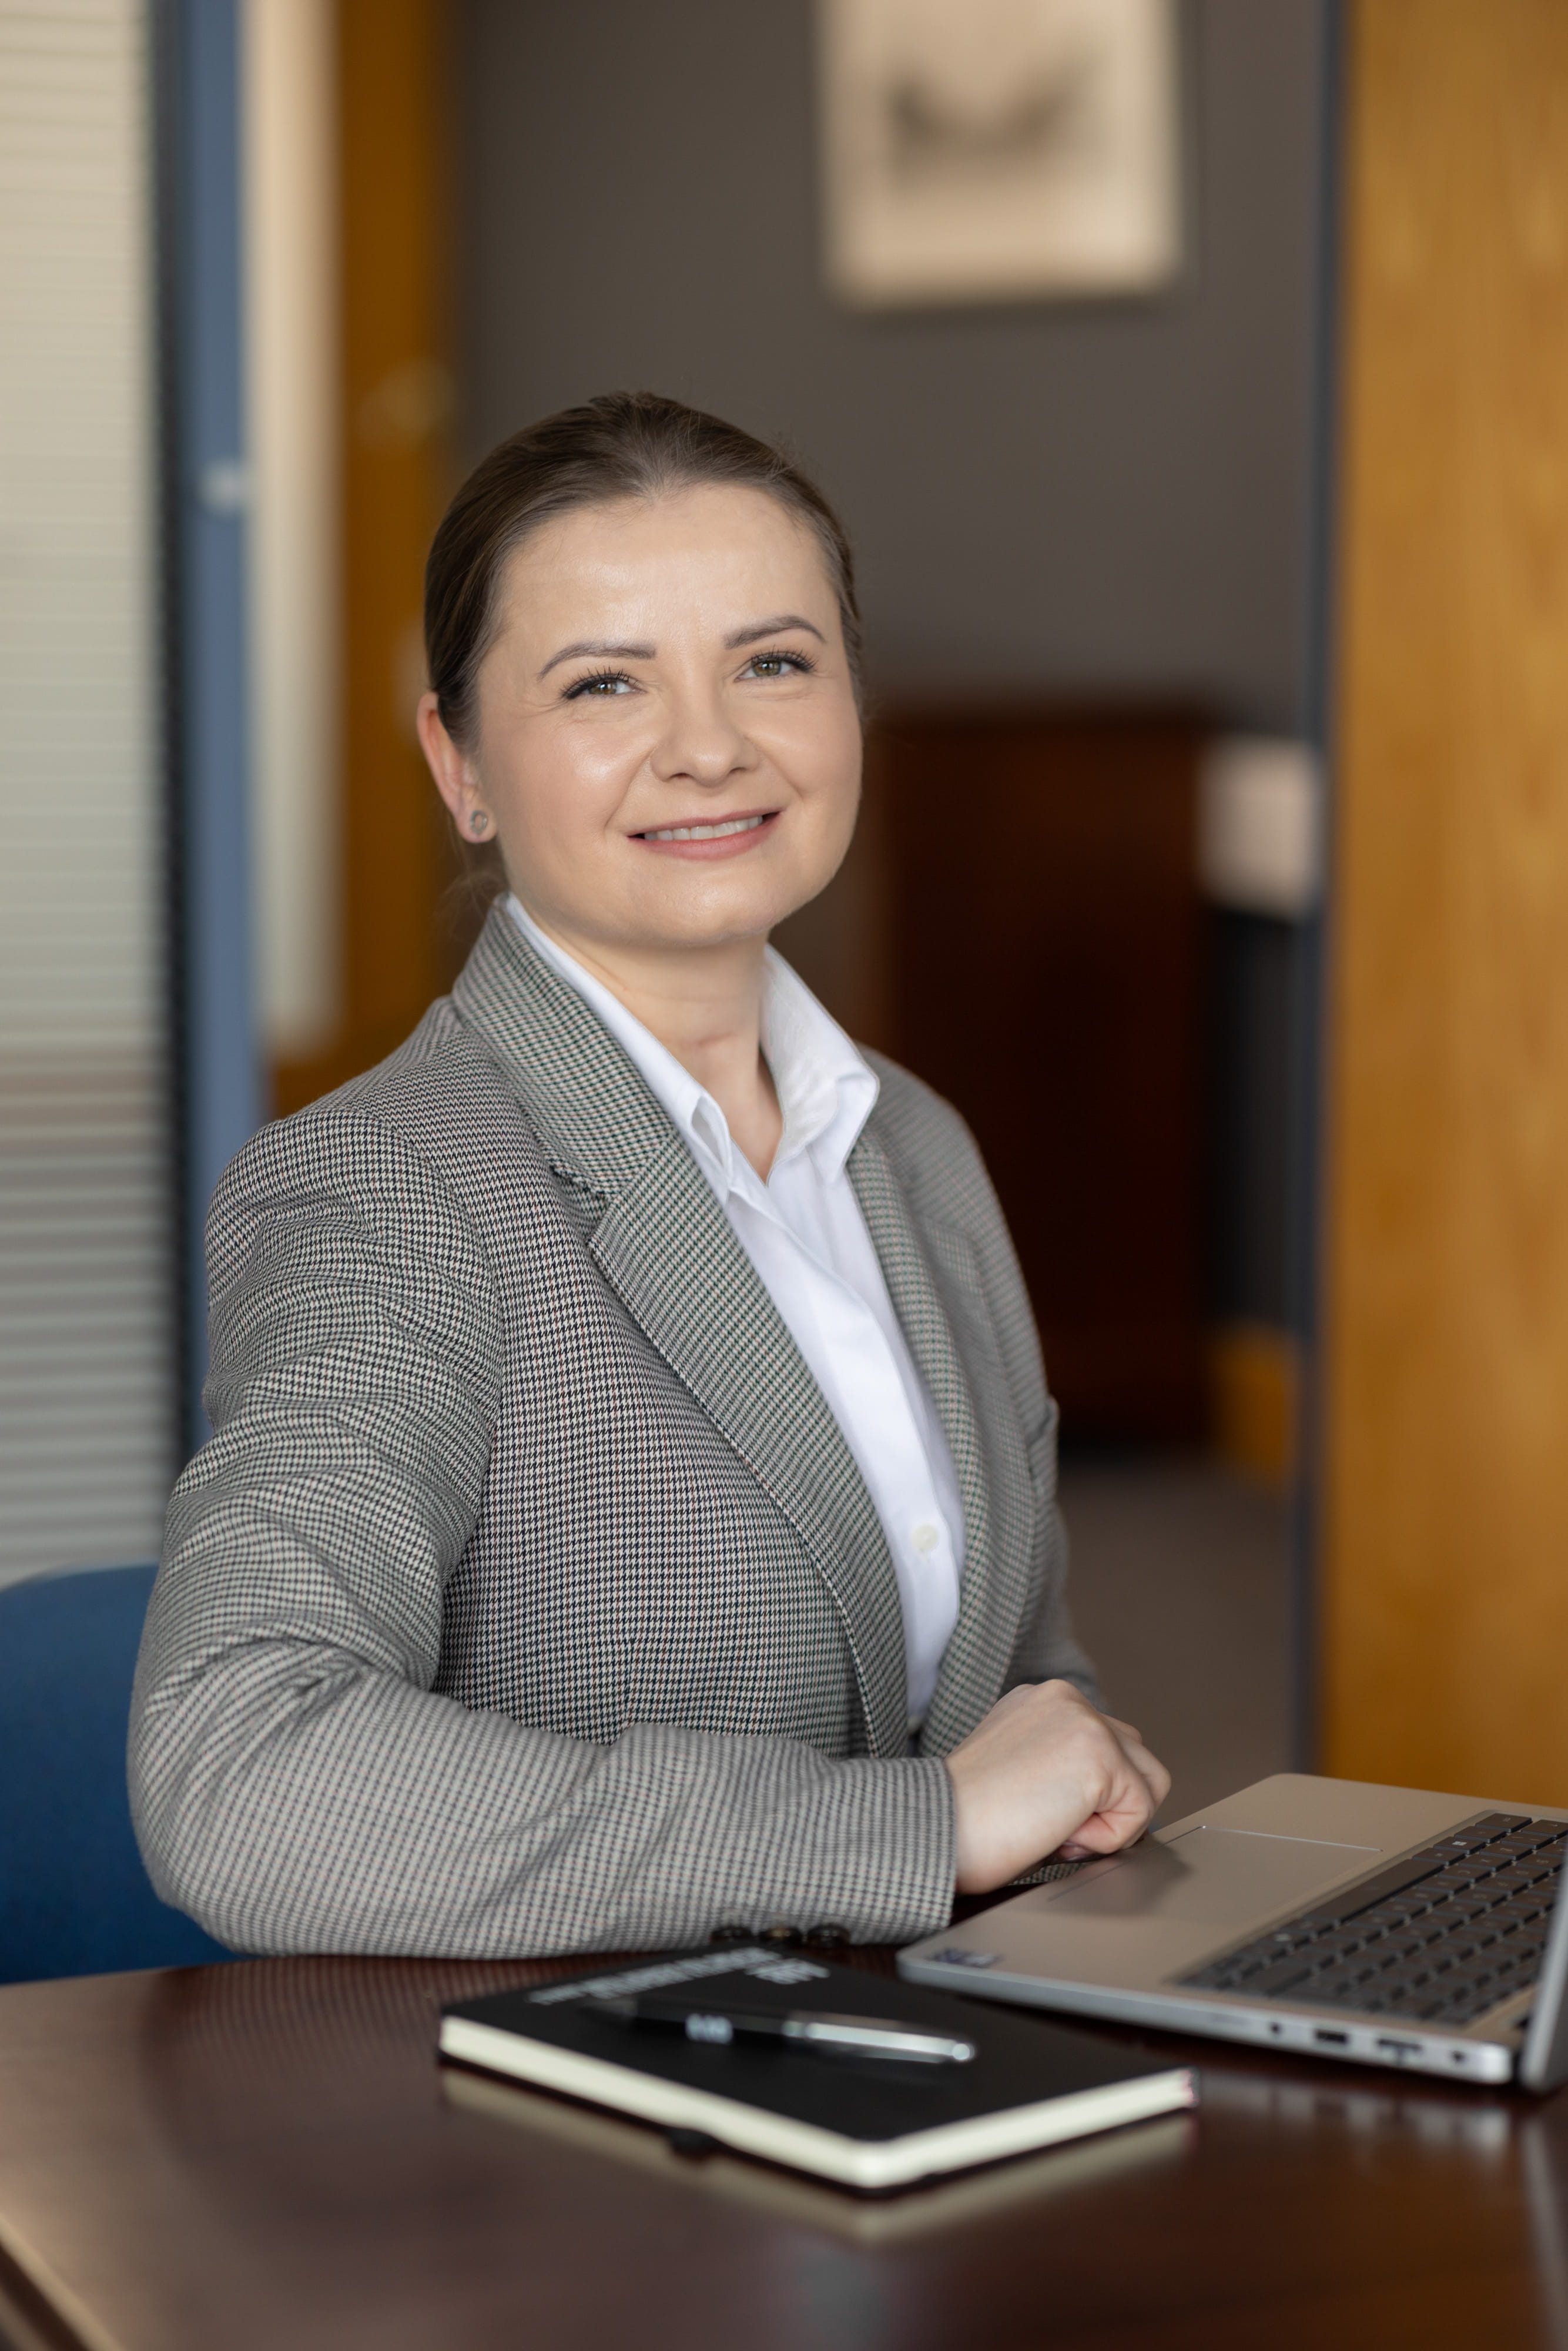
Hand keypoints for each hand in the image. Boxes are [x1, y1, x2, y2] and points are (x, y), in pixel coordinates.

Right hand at [943, 1680, 1171, 1893]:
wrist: (936, 1827)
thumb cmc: (965, 1817)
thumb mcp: (1017, 1768)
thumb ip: (1061, 1763)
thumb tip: (1107, 1796)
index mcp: (1042, 1700)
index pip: (1108, 1744)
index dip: (1089, 1795)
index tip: (1043, 1813)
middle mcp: (1065, 1698)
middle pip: (1136, 1758)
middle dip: (1109, 1804)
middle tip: (1051, 1824)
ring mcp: (1085, 1721)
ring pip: (1148, 1783)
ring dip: (1110, 1821)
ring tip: (1056, 1826)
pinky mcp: (1100, 1754)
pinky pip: (1139, 1812)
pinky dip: (1106, 1839)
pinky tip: (1058, 1831)